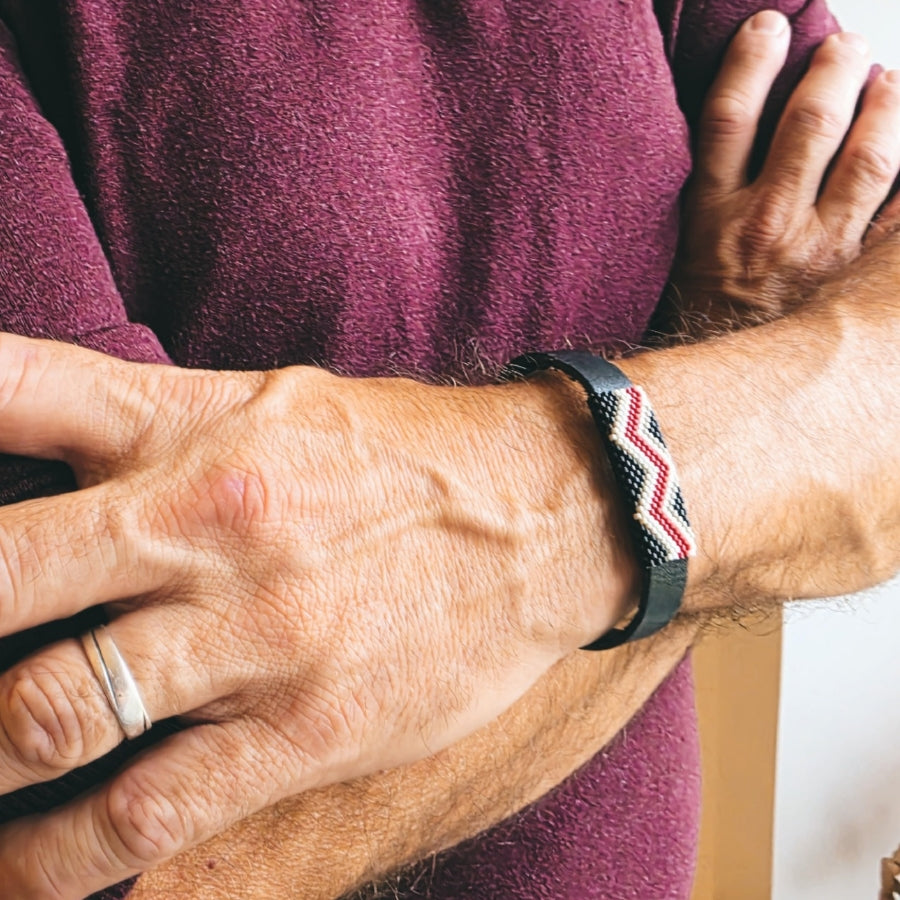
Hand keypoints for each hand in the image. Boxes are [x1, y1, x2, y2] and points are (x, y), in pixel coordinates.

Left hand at [0, 336, 634, 898]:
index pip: (9, 393)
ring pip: (50, 717)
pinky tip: (26, 872)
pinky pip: (148, 819)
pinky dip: (57, 864)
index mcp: (196, 431)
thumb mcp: (272, 402)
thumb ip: (151, 425)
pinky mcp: (308, 729)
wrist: (543, 512)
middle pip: (1, 578)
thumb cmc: (400, 452)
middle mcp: (210, 525)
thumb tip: (35, 448)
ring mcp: (256, 634)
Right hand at [667, 12, 899, 336]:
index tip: (767, 26)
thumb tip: (726, 131)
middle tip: (843, 46)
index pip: (729, 119)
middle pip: (808, 124)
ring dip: (887, 104)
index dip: (750, 63)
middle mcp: (765, 225)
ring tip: (889, 78)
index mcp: (712, 217)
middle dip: (833, 70)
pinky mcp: (857, 270)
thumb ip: (703, 193)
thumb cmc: (703, 312)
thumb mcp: (682, 251)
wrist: (729, 382)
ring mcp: (819, 248)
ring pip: (870, 157)